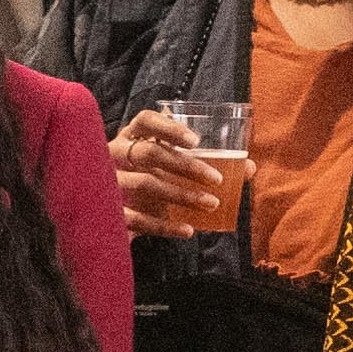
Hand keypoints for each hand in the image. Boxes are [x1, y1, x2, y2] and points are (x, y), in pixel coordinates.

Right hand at [109, 108, 243, 240]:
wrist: (104, 218)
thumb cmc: (145, 185)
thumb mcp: (167, 173)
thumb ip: (204, 166)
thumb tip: (249, 168)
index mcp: (130, 138)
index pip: (145, 121)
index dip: (169, 128)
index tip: (196, 141)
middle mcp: (115, 155)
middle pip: (150, 153)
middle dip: (186, 166)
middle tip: (217, 179)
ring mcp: (108, 183)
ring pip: (146, 184)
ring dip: (182, 195)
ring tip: (211, 204)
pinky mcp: (108, 211)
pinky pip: (137, 218)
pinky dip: (165, 226)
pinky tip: (188, 230)